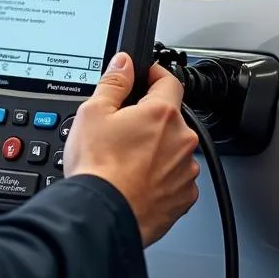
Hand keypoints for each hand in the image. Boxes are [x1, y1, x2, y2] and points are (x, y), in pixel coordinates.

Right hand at [65, 53, 199, 246]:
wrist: (104, 214)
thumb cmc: (98, 166)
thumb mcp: (93, 111)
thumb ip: (114, 82)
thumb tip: (124, 63)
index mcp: (162, 113)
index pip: (169, 80)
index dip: (154, 75)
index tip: (144, 78)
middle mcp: (182, 140)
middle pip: (169, 117)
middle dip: (148, 118)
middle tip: (121, 129)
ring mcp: (186, 171)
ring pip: (172, 149)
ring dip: (156, 149)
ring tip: (125, 160)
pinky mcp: (184, 197)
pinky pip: (175, 178)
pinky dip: (160, 176)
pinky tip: (135, 179)